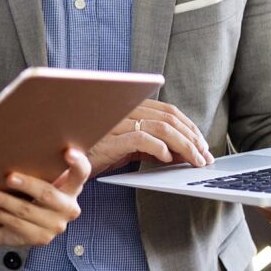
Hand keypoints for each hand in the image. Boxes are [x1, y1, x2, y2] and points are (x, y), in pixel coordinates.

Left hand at [0, 148, 90, 246]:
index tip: (68, 151)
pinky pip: (17, 225)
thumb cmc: (28, 192)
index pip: (81, 173)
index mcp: (72, 187)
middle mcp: (69, 207)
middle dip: (27, 185)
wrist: (18, 224)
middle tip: (9, 177)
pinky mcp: (42, 238)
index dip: (78, 162)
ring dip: (5, 201)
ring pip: (27, 210)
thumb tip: (15, 144)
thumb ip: (38, 166)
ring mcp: (56, 225)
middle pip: (48, 194)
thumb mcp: (37, 178)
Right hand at [87, 99, 212, 174]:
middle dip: (192, 138)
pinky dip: (159, 148)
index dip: (189, 126)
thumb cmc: (95, 154)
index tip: (202, 144)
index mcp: (128, 107)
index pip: (168, 110)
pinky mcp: (109, 139)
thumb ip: (151, 145)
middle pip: (168, 118)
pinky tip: (167, 159)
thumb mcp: (128, 147)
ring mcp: (115, 123)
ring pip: (160, 127)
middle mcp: (122, 110)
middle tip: (204, 156)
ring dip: (184, 145)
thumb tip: (182, 152)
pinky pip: (141, 138)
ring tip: (194, 160)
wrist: (65, 163)